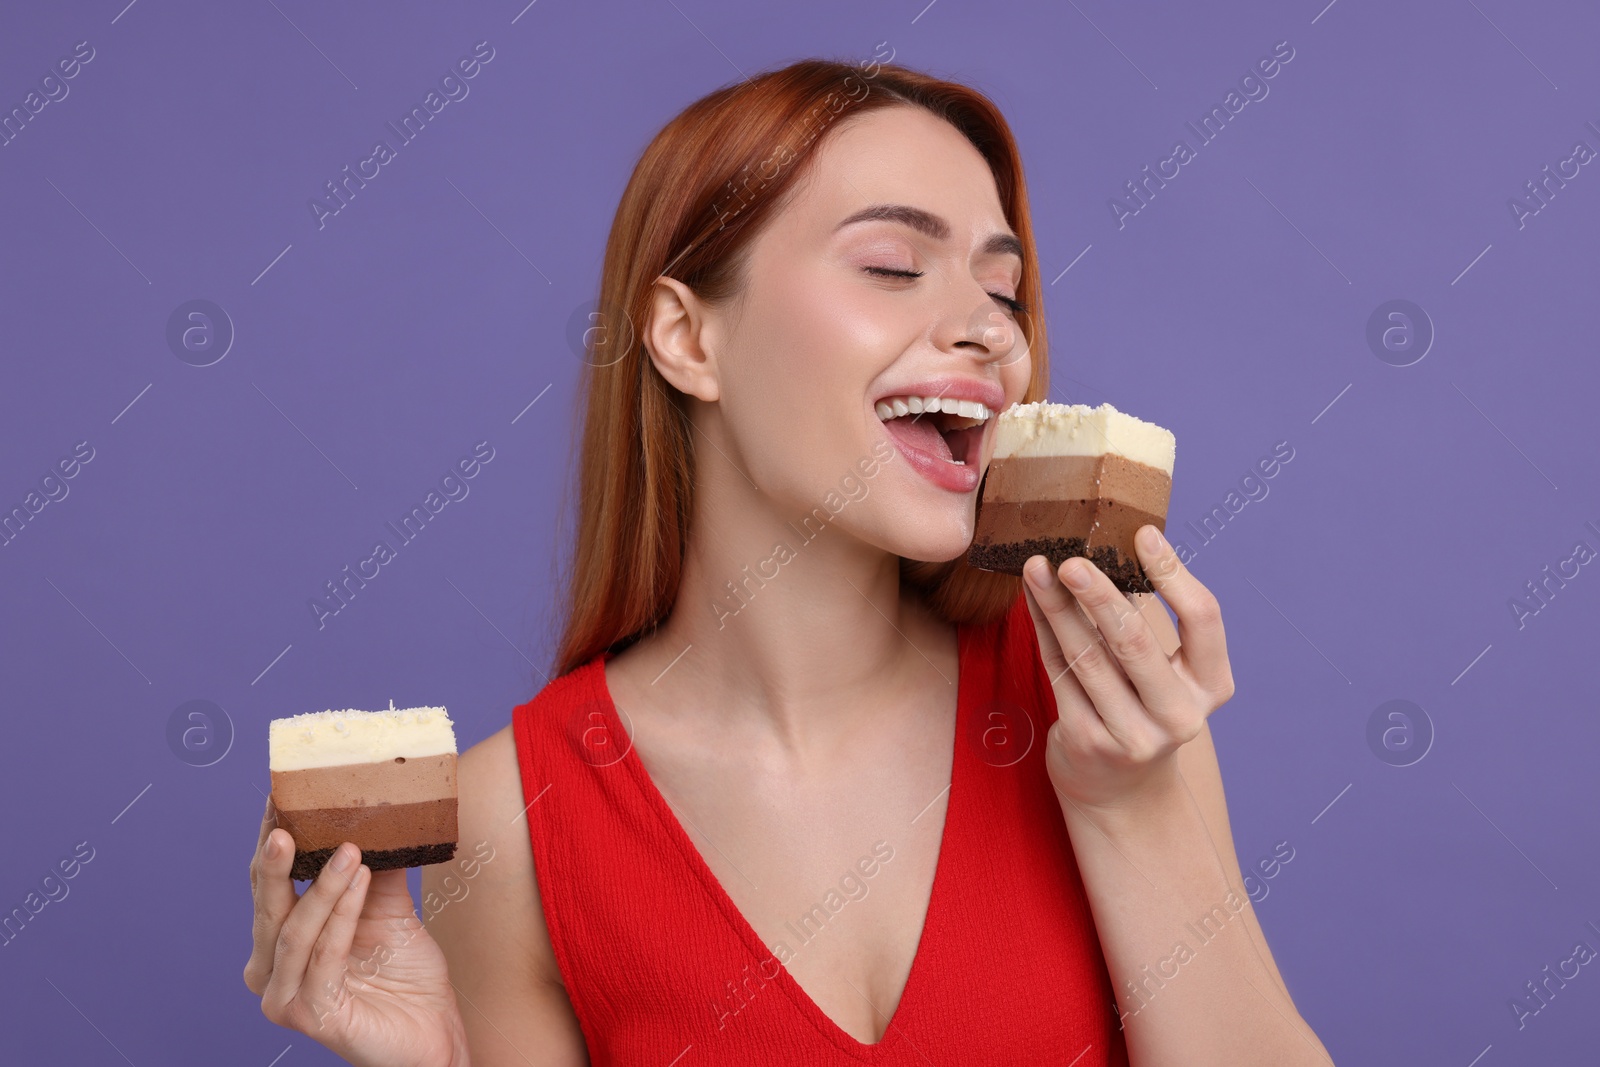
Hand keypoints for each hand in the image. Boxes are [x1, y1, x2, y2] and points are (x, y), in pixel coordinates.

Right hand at [244, 795, 470, 1066]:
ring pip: (295, 930)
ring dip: (321, 886)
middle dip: (275, 860)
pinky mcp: (311, 1014)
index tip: (278, 795)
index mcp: (280, 940)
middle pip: (268, 904)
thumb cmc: (405, 974)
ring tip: (348, 847)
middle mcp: (270, 968)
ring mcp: (285, 995)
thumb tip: (381, 809)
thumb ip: (376, 868)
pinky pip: (325, 954)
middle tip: (283, 819)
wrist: (433, 1032)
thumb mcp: (389, 909)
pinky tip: (359, 882)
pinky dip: (342, 915)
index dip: (271, 841)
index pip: (268, 884)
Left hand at [1021, 524, 1234, 813]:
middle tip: (1071, 559)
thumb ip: (1151, 621)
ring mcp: (1133, 734)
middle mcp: (1180, 715)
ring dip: (1057, 607)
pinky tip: (1032, 600)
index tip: (1144, 533)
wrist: (1119, 790)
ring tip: (1036, 568)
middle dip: (1099, 595)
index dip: (1174, 573)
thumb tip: (1113, 542)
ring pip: (1087, 656)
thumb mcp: (1166, 672)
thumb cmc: (1142, 705)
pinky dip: (1042, 631)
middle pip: (1135, 642)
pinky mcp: (1087, 741)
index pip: (1203, 619)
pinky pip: (1058, 673)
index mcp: (1212, 685)